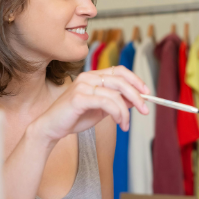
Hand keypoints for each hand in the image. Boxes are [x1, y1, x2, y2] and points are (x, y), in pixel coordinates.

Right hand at [35, 66, 149, 141]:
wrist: (52, 128)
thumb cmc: (74, 117)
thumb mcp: (101, 109)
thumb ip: (116, 101)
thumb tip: (136, 99)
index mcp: (93, 76)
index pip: (119, 70)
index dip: (135, 80)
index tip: (147, 92)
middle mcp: (87, 77)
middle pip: (120, 81)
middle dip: (137, 96)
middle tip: (145, 110)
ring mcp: (82, 86)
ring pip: (115, 94)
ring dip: (126, 112)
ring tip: (126, 125)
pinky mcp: (79, 98)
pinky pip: (106, 103)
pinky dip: (117, 114)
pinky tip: (119, 123)